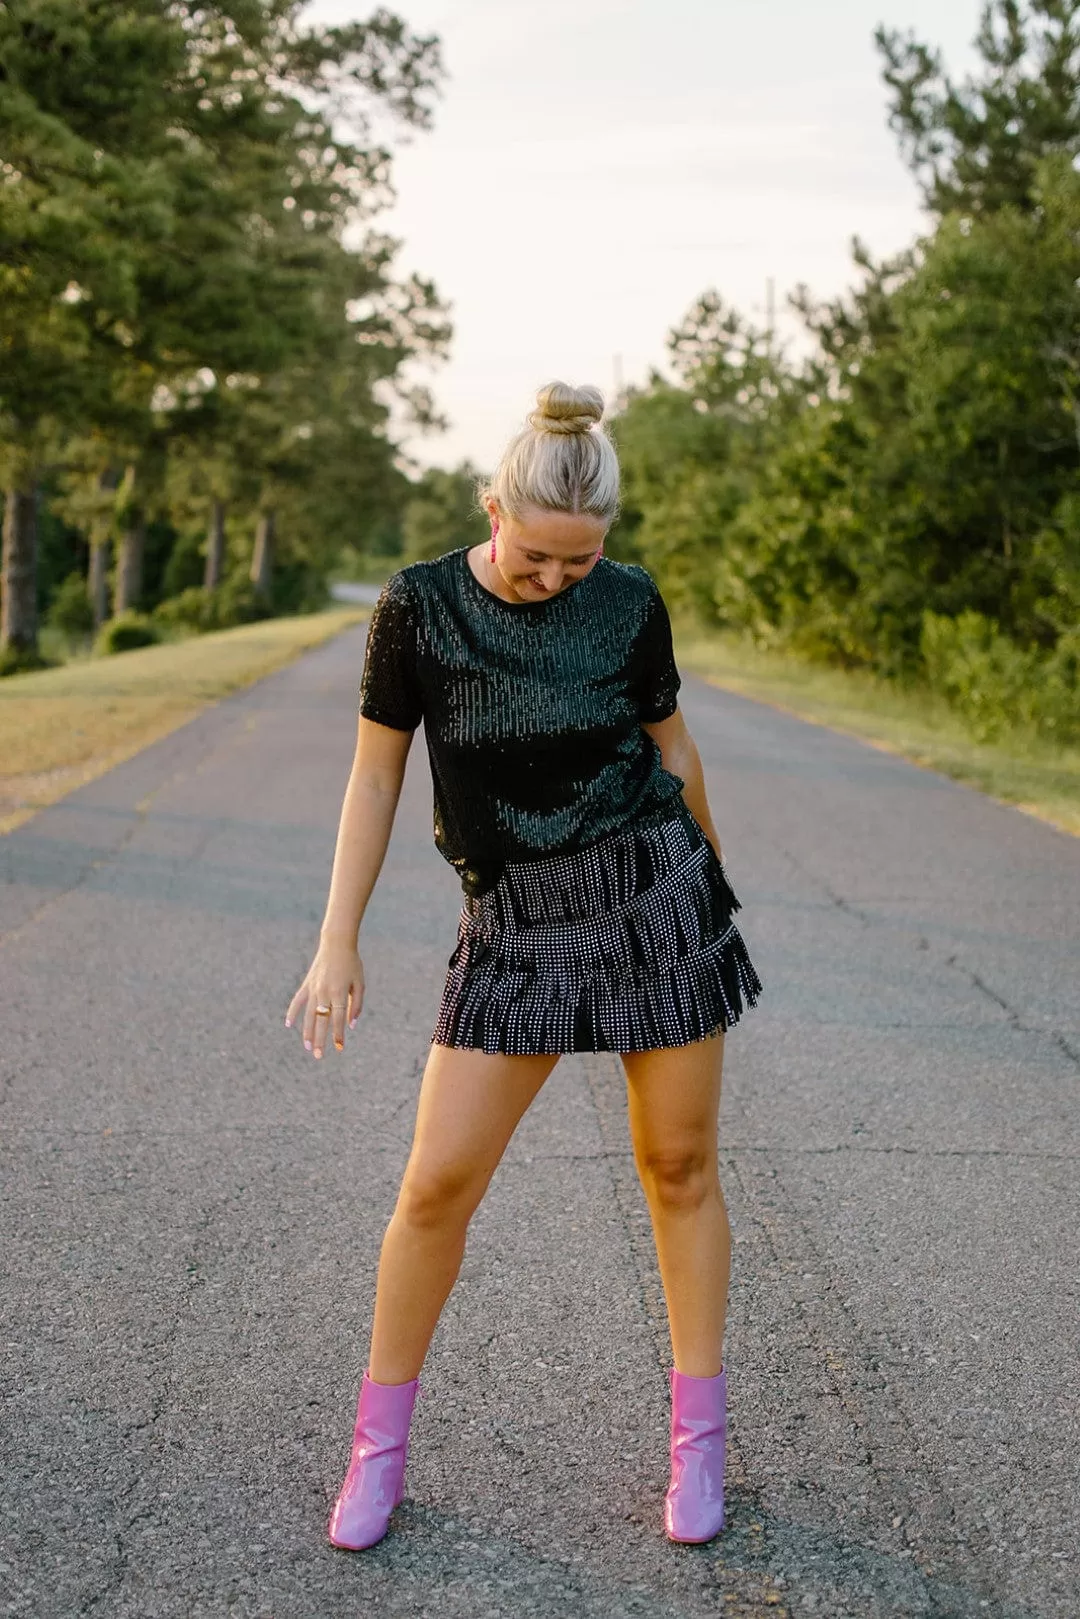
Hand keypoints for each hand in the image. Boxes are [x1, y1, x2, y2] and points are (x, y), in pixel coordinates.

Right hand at [285, 939, 363, 1058]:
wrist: (337, 944)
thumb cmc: (352, 965)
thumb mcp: (360, 983)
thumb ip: (356, 1005)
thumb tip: (351, 1025)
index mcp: (340, 992)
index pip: (338, 1019)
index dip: (338, 1034)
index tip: (338, 1048)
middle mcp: (325, 992)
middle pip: (321, 1020)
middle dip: (320, 1040)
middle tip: (318, 1056)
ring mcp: (314, 988)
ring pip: (308, 1014)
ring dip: (307, 1032)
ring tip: (307, 1047)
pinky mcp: (306, 984)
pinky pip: (297, 1001)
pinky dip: (292, 1012)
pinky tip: (288, 1024)